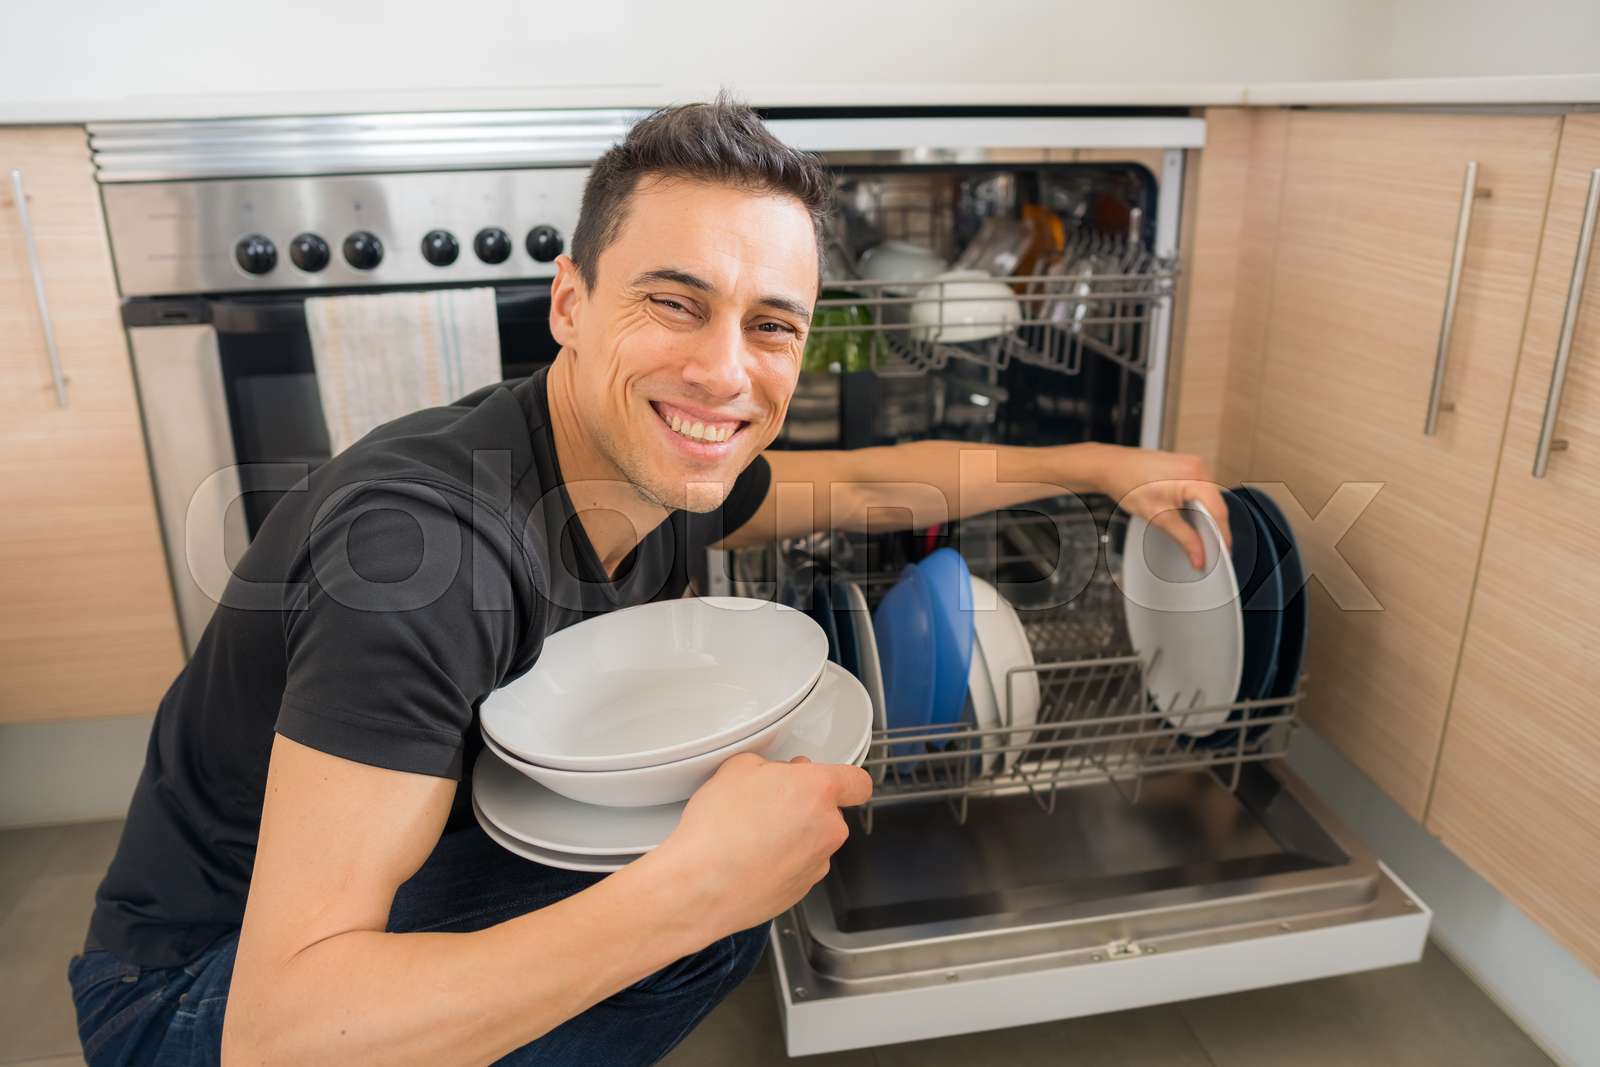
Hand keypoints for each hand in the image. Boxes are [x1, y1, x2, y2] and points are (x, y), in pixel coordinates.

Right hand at [644, 753, 871, 938]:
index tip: (831, 780)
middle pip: (829, 811)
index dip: (844, 779)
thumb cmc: (718, 830)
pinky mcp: (801, 890)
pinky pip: (798, 867)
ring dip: (792, 835)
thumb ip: (767, 766)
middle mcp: (827, 829)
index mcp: (818, 791)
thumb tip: (769, 775)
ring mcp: (816, 863)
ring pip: (813, 841)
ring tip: (751, 834)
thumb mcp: (737, 769)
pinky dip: (781, 862)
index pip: (858, 781)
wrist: (700, 885)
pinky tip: (751, 858)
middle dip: (803, 805)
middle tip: (768, 803)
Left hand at [1090, 445, 1229, 569]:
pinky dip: (1197, 506)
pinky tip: (1189, 519)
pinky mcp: (1186, 467)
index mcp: (1195, 475)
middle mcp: (1198, 466)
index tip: (1222, 554)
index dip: (1222, 536)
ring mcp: (1193, 464)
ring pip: (1208, 498)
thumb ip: (1184, 538)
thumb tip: (1199, 556)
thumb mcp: (1158, 517)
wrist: (1110, 467)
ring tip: (1198, 537)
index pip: (1218, 511)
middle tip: (1208, 551)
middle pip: (1216, 504)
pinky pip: (1200, 490)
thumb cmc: (1128, 483)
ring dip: (1205, 517)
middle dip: (1213, 529)